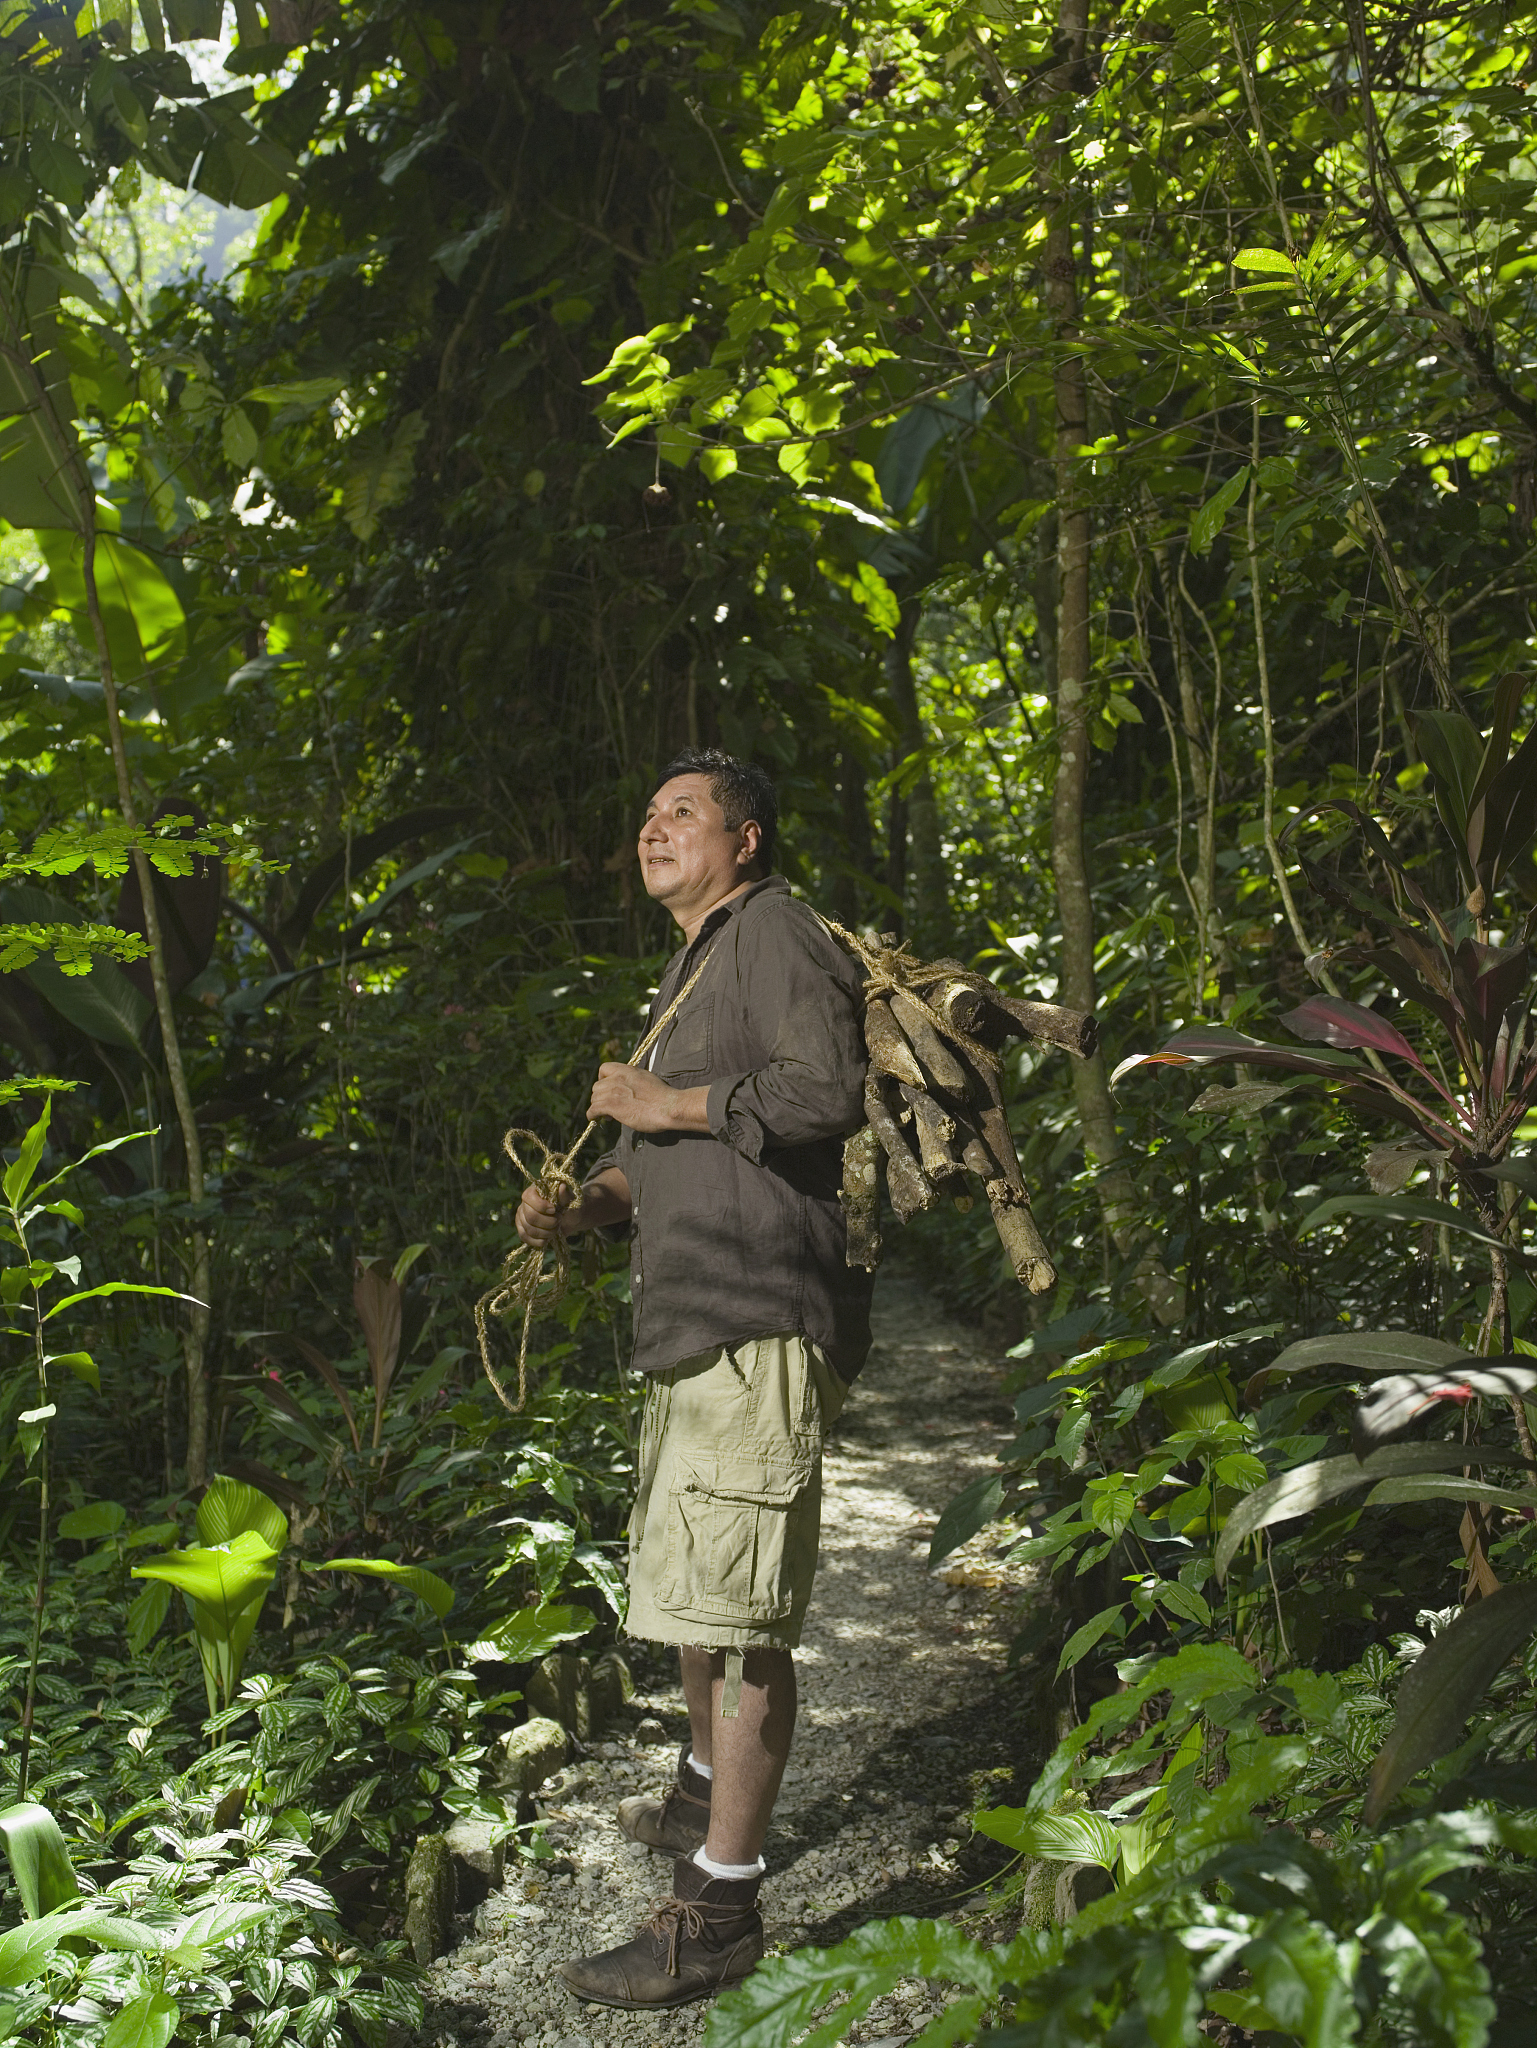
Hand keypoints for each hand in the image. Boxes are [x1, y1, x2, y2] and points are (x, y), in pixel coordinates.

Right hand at [515, 1181, 577, 1247]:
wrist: (571, 1220)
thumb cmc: (570, 1206)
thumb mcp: (571, 1200)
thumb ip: (565, 1195)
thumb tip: (562, 1186)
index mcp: (534, 1191)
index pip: (528, 1197)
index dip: (541, 1206)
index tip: (554, 1210)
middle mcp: (524, 1204)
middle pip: (530, 1217)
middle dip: (548, 1222)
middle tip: (559, 1221)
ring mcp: (521, 1217)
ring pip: (529, 1229)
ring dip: (546, 1233)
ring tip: (556, 1229)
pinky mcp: (522, 1230)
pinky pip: (525, 1238)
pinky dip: (538, 1241)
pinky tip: (548, 1239)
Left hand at [587, 1062, 709, 1132]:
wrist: (668, 1107)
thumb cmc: (663, 1097)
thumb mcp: (647, 1079)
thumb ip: (633, 1081)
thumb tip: (627, 1089)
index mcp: (627, 1070)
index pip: (604, 1068)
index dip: (603, 1079)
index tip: (608, 1089)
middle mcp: (617, 1078)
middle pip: (597, 1086)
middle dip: (601, 1096)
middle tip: (609, 1106)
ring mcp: (613, 1092)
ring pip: (594, 1098)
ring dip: (598, 1106)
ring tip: (607, 1115)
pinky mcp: (612, 1105)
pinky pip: (593, 1109)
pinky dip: (592, 1115)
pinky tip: (596, 1119)